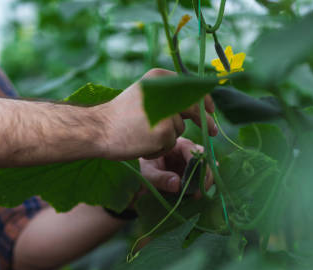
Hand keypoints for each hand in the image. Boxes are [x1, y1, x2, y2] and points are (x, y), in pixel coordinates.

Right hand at [99, 68, 217, 160]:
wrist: (98, 128)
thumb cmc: (120, 115)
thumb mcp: (145, 94)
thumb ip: (167, 96)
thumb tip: (197, 103)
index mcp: (160, 78)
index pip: (193, 87)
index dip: (205, 101)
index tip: (211, 111)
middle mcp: (166, 92)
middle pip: (195, 107)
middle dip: (206, 121)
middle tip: (213, 132)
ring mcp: (166, 112)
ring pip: (180, 129)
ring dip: (168, 137)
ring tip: (144, 136)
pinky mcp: (165, 132)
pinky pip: (171, 144)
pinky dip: (159, 149)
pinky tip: (143, 145)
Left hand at [138, 137, 213, 198]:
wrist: (138, 180)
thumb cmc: (141, 170)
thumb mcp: (147, 174)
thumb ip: (160, 178)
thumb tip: (177, 184)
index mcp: (175, 145)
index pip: (192, 151)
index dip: (197, 165)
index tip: (196, 181)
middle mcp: (186, 152)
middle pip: (204, 159)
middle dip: (204, 175)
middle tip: (198, 192)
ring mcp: (191, 163)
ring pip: (206, 168)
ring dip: (205, 181)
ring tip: (198, 195)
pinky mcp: (192, 173)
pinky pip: (203, 176)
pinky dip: (205, 184)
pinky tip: (205, 191)